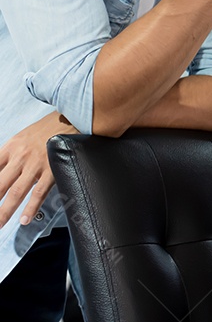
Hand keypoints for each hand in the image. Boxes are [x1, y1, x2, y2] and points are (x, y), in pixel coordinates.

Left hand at [0, 112, 75, 228]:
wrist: (73, 119)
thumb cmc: (47, 129)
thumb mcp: (22, 137)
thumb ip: (9, 155)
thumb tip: (1, 172)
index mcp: (10, 147)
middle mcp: (20, 156)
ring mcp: (36, 164)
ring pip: (16, 192)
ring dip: (5, 211)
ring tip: (0, 223)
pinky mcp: (52, 170)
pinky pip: (39, 192)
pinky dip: (31, 207)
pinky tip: (25, 219)